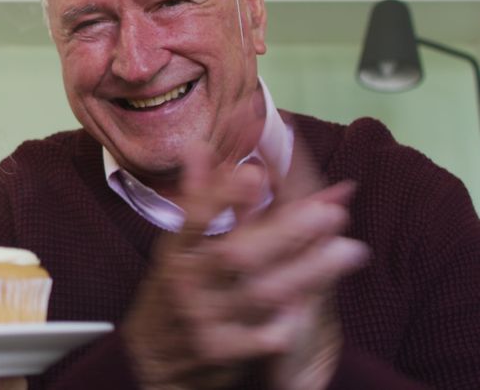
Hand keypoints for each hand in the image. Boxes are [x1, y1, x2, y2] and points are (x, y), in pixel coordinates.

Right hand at [122, 142, 368, 389]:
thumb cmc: (176, 291)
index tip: (253, 173)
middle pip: (236, 254)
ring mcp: (203, 318)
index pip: (193, 218)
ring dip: (307, 271)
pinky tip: (317, 301)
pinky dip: (288, 319)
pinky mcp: (220, 352)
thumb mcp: (177, 248)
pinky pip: (262, 336)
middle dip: (285, 232)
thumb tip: (198, 146)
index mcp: (176, 252)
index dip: (220, 196)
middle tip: (330, 212)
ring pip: (260, 293)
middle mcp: (186, 282)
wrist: (155, 361)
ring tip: (350, 250)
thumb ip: (196, 198)